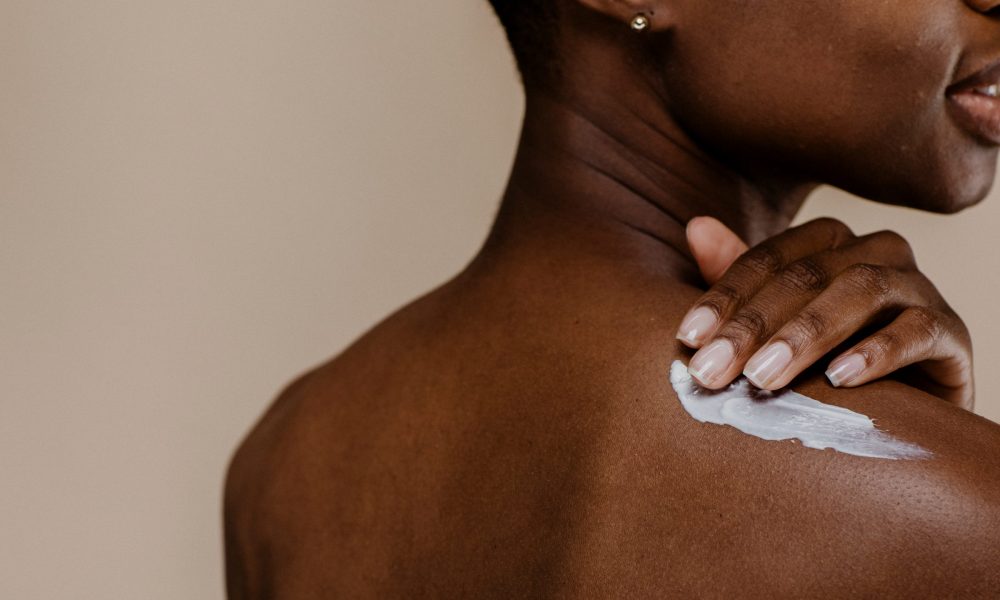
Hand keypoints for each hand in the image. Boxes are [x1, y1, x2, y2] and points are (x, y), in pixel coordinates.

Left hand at [678, 216, 973, 408]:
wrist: (911, 414)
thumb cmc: (828, 363)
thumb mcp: (776, 325)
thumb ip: (739, 280)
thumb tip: (696, 226)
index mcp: (830, 244)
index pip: (768, 258)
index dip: (725, 296)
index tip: (688, 338)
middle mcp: (877, 254)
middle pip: (808, 274)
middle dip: (753, 325)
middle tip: (712, 371)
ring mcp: (919, 289)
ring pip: (862, 291)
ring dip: (807, 334)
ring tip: (764, 377)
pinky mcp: (952, 334)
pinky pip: (919, 330)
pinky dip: (878, 352)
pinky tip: (840, 377)